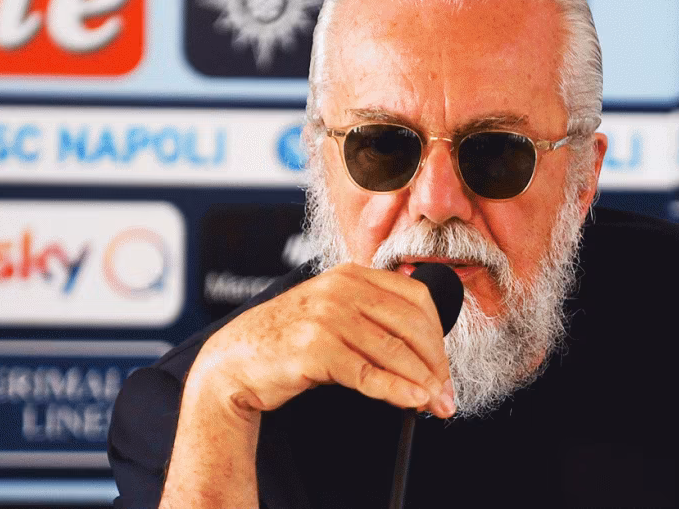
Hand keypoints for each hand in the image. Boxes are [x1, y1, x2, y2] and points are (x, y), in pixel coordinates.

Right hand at [188, 262, 455, 420]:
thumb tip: (423, 357)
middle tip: (446, 393)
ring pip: (393, 351)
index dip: (438, 336)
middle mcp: (341, 289)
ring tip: (435, 404)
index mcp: (351, 275)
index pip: (416, 298)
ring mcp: (327, 316)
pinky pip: (368, 373)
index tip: (443, 366)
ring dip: (422, 382)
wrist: (232, 362)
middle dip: (436, 363)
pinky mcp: (315, 348)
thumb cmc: (285, 342)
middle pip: (412, 325)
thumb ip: (372, 321)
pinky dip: (396, 390)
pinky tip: (411, 402)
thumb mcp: (332, 316)